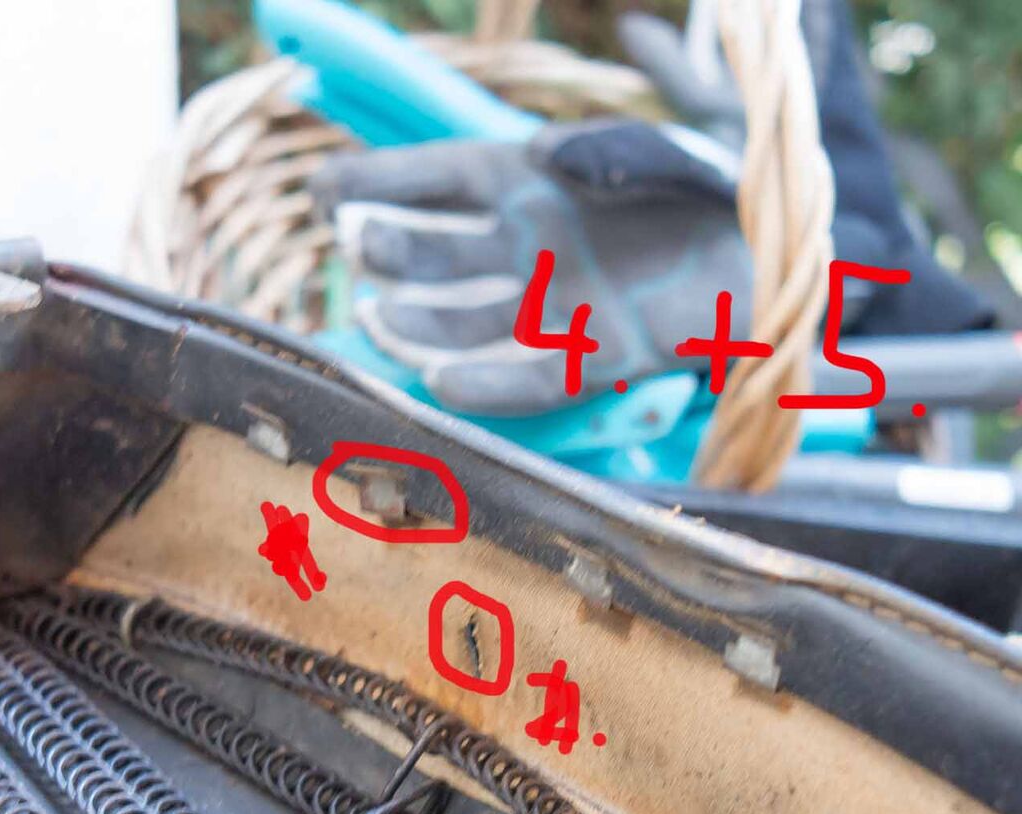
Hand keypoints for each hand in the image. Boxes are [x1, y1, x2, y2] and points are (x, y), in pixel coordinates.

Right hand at [311, 121, 752, 415]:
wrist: (775, 256)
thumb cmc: (710, 189)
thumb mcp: (661, 148)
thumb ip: (606, 148)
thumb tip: (545, 162)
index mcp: (531, 183)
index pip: (437, 178)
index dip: (375, 183)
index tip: (320, 194)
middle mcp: (530, 247)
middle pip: (441, 250)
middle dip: (393, 247)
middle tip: (357, 248)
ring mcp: (556, 305)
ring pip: (469, 319)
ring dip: (421, 320)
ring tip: (379, 318)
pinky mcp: (596, 357)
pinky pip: (532, 377)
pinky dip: (490, 384)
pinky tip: (443, 384)